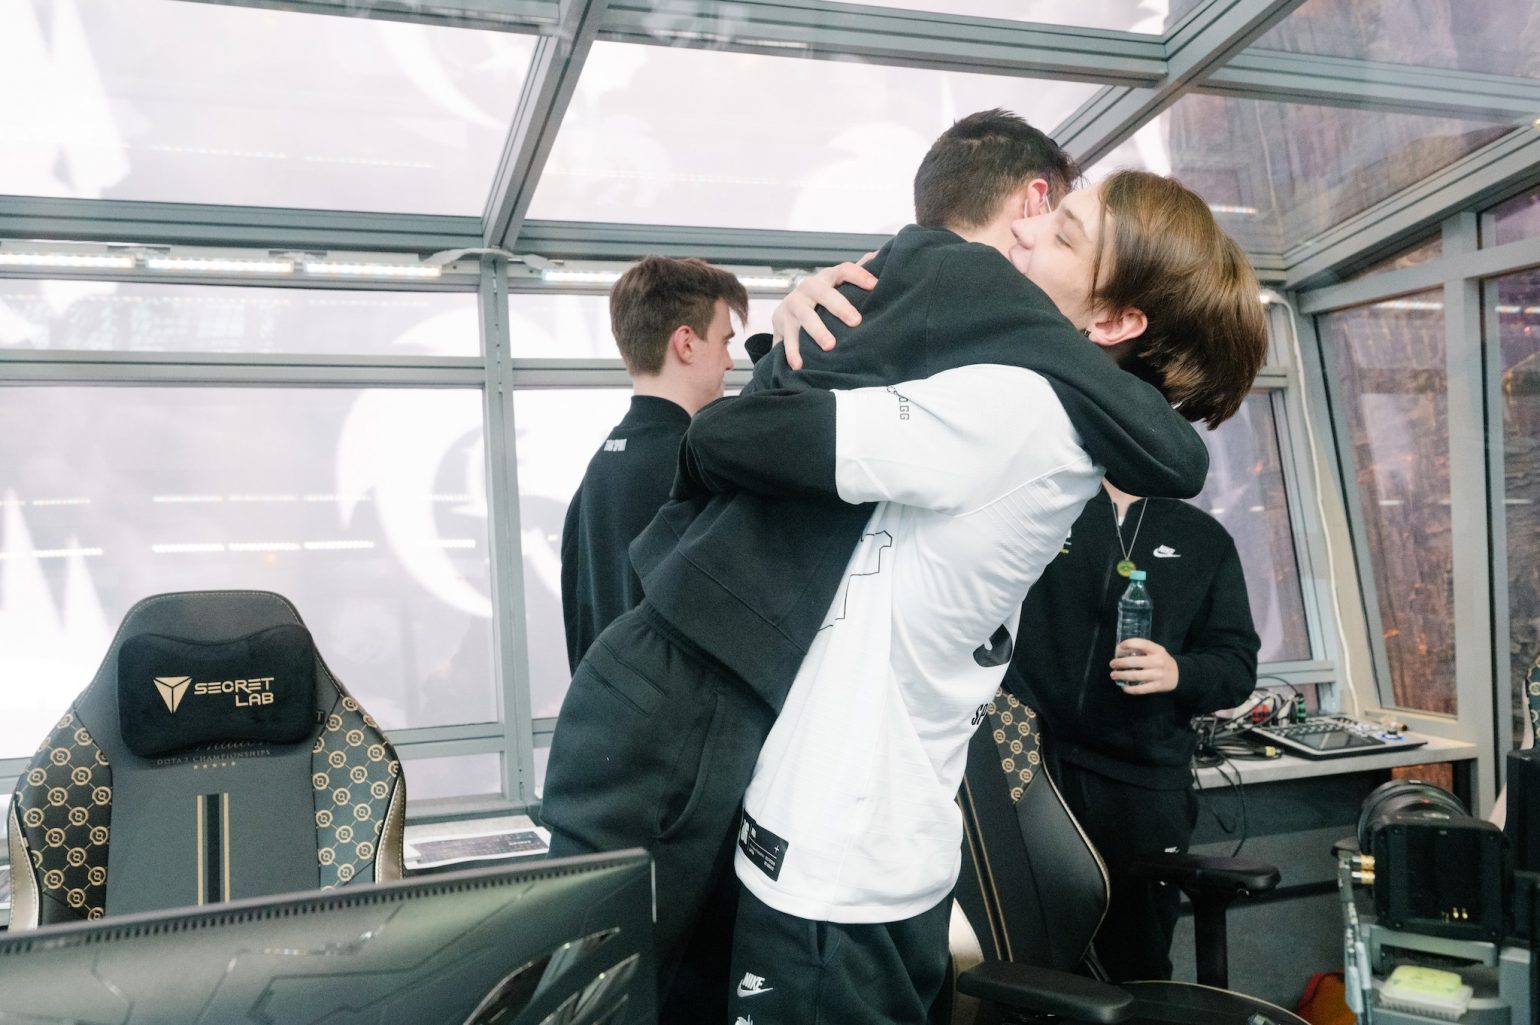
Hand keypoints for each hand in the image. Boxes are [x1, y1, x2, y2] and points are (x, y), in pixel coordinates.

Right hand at [772, 253, 877, 369]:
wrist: (787, 311)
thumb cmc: (820, 298)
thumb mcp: (836, 285)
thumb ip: (855, 274)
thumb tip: (879, 254)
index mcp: (826, 279)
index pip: (843, 270)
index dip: (858, 275)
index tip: (874, 285)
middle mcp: (808, 289)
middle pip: (823, 293)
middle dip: (840, 307)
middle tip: (855, 322)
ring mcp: (792, 306)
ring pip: (805, 316)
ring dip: (817, 330)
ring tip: (830, 346)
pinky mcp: (781, 324)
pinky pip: (786, 339)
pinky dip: (792, 352)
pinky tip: (799, 365)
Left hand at [1109, 638, 1178, 693]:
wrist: (1177, 675)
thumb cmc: (1161, 660)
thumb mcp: (1156, 651)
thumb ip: (1142, 650)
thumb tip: (1120, 650)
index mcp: (1157, 650)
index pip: (1142, 643)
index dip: (1129, 643)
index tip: (1119, 647)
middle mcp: (1158, 661)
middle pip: (1135, 661)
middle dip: (1120, 663)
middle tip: (1112, 664)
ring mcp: (1158, 675)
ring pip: (1136, 676)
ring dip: (1122, 675)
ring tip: (1113, 675)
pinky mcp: (1157, 686)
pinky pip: (1141, 689)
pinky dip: (1130, 689)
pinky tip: (1123, 687)